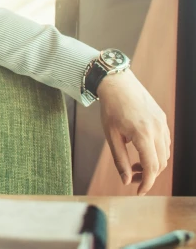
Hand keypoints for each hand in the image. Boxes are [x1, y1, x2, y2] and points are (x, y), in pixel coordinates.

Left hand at [97, 70, 169, 194]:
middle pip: (160, 163)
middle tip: (132, 177)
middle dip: (148, 175)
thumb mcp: (111, 135)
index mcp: (142, 134)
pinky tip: (141, 150)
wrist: (117, 83)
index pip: (151, 167)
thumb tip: (126, 181)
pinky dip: (156, 152)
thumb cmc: (110, 109)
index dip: (147, 183)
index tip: (138, 192)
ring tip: (134, 163)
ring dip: (153, 164)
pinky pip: (165, 142)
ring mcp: (162, 123)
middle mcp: (156, 129)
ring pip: (165, 153)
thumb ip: (120, 159)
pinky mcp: (162, 119)